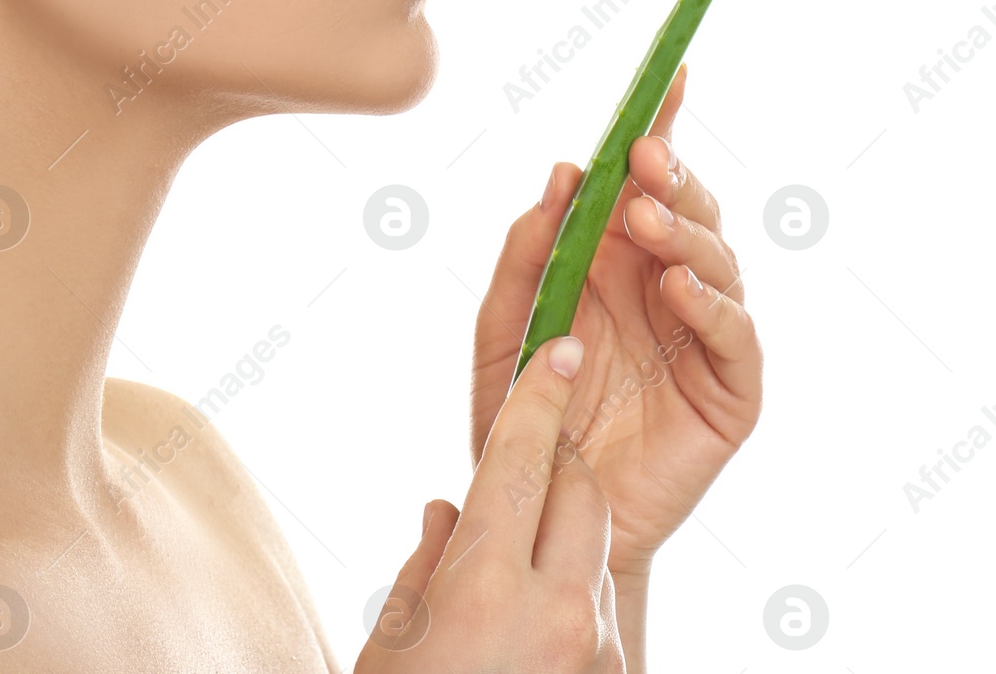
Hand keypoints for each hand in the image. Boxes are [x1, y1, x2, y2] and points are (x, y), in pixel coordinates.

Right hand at [357, 337, 623, 671]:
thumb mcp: (392, 640)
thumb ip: (429, 560)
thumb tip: (450, 511)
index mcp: (483, 590)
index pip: (521, 460)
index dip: (540, 397)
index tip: (560, 351)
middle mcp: (554, 615)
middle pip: (578, 493)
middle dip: (552, 471)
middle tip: (517, 480)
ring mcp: (597, 651)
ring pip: (594, 550)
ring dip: (560, 543)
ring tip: (511, 579)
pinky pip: (602, 608)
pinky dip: (571, 599)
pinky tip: (531, 630)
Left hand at [470, 64, 762, 576]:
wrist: (540, 514)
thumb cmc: (522, 417)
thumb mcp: (501, 328)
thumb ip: (526, 254)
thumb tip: (562, 173)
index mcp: (617, 261)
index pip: (646, 183)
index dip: (661, 127)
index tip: (669, 73)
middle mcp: (667, 285)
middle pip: (688, 210)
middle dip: (672, 175)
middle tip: (642, 158)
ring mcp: (703, 334)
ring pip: (718, 259)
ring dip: (684, 229)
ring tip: (644, 218)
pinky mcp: (730, 388)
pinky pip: (734, 333)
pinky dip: (709, 302)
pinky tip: (675, 285)